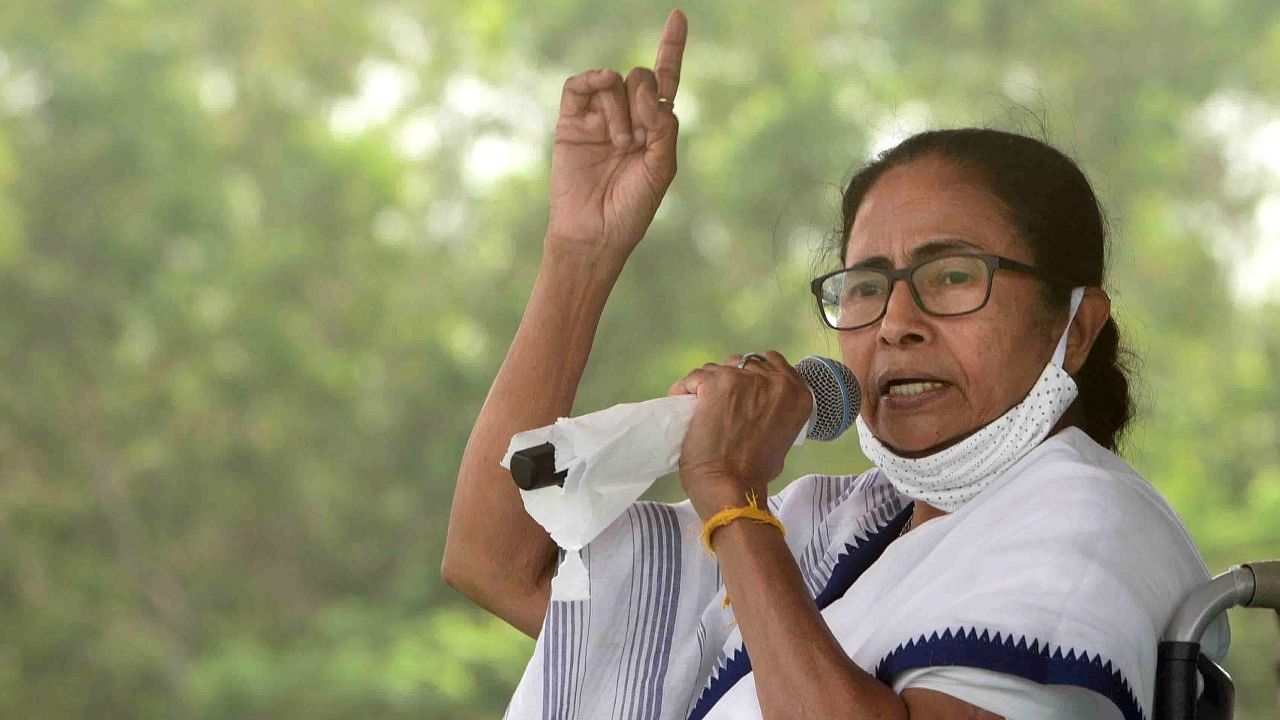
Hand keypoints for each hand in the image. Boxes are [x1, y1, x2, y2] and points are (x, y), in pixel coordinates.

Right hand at [544, 9, 686, 261]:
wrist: (594, 233)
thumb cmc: (631, 208)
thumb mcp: (661, 169)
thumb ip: (664, 127)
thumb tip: (645, 91)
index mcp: (653, 127)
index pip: (666, 79)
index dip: (672, 48)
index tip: (678, 16)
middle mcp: (627, 116)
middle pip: (642, 76)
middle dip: (644, 100)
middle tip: (636, 139)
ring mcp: (598, 117)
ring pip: (614, 80)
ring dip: (621, 110)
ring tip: (618, 144)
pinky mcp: (571, 121)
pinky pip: (581, 84)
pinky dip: (594, 83)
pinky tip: (602, 105)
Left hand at [668, 351, 812, 518]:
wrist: (731, 486)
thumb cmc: (755, 473)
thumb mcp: (782, 438)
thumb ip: (774, 413)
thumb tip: (756, 407)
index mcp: (797, 394)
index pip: (771, 363)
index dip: (751, 376)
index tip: (738, 393)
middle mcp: (775, 380)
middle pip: (743, 364)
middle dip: (729, 380)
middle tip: (718, 404)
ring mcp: (744, 379)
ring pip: (717, 369)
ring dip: (707, 385)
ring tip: (699, 407)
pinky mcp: (716, 383)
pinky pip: (694, 377)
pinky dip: (684, 389)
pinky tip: (681, 403)